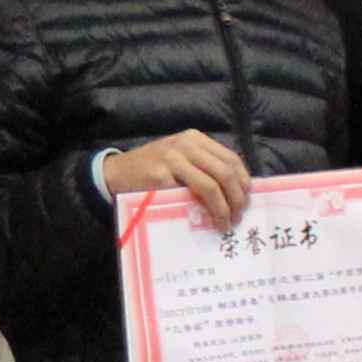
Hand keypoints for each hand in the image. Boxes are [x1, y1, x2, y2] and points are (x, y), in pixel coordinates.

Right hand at [102, 130, 250, 228]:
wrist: (114, 173)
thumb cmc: (150, 170)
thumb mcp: (179, 159)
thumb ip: (202, 167)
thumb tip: (235, 192)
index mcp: (195, 139)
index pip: (231, 159)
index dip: (244, 182)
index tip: (247, 201)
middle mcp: (186, 144)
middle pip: (225, 172)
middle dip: (237, 198)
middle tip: (238, 217)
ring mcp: (173, 158)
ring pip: (212, 185)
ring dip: (223, 208)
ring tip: (225, 223)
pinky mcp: (160, 175)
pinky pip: (189, 195)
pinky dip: (202, 211)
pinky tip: (205, 222)